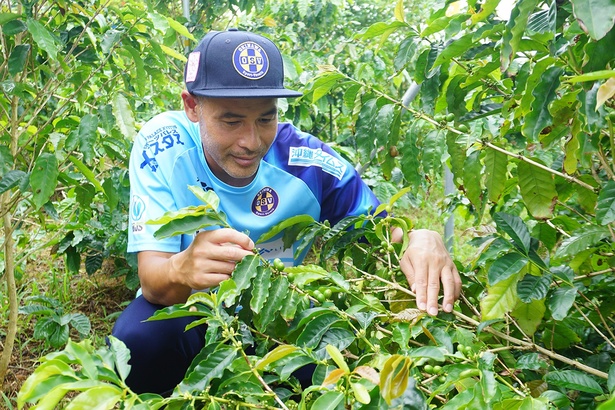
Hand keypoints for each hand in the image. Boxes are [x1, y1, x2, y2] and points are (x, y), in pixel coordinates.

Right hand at [138, 228, 254, 304]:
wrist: (179, 268)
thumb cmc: (201, 252)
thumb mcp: (209, 241)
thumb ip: (227, 242)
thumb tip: (249, 247)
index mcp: (206, 237)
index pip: (228, 234)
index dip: (243, 239)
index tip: (251, 245)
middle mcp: (202, 250)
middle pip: (231, 253)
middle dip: (246, 256)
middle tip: (253, 258)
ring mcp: (200, 266)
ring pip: (230, 268)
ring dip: (239, 268)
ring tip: (242, 267)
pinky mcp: (201, 280)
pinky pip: (224, 279)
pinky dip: (231, 277)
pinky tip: (231, 275)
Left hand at [395, 228, 460, 314]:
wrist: (427, 236)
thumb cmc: (412, 251)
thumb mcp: (405, 260)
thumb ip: (410, 275)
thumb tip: (415, 291)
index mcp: (421, 260)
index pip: (421, 281)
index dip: (422, 295)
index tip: (421, 308)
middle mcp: (435, 261)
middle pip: (435, 284)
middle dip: (434, 300)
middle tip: (433, 313)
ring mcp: (445, 263)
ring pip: (449, 281)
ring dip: (449, 297)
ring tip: (448, 310)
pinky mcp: (452, 265)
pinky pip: (457, 279)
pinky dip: (456, 290)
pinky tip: (454, 300)